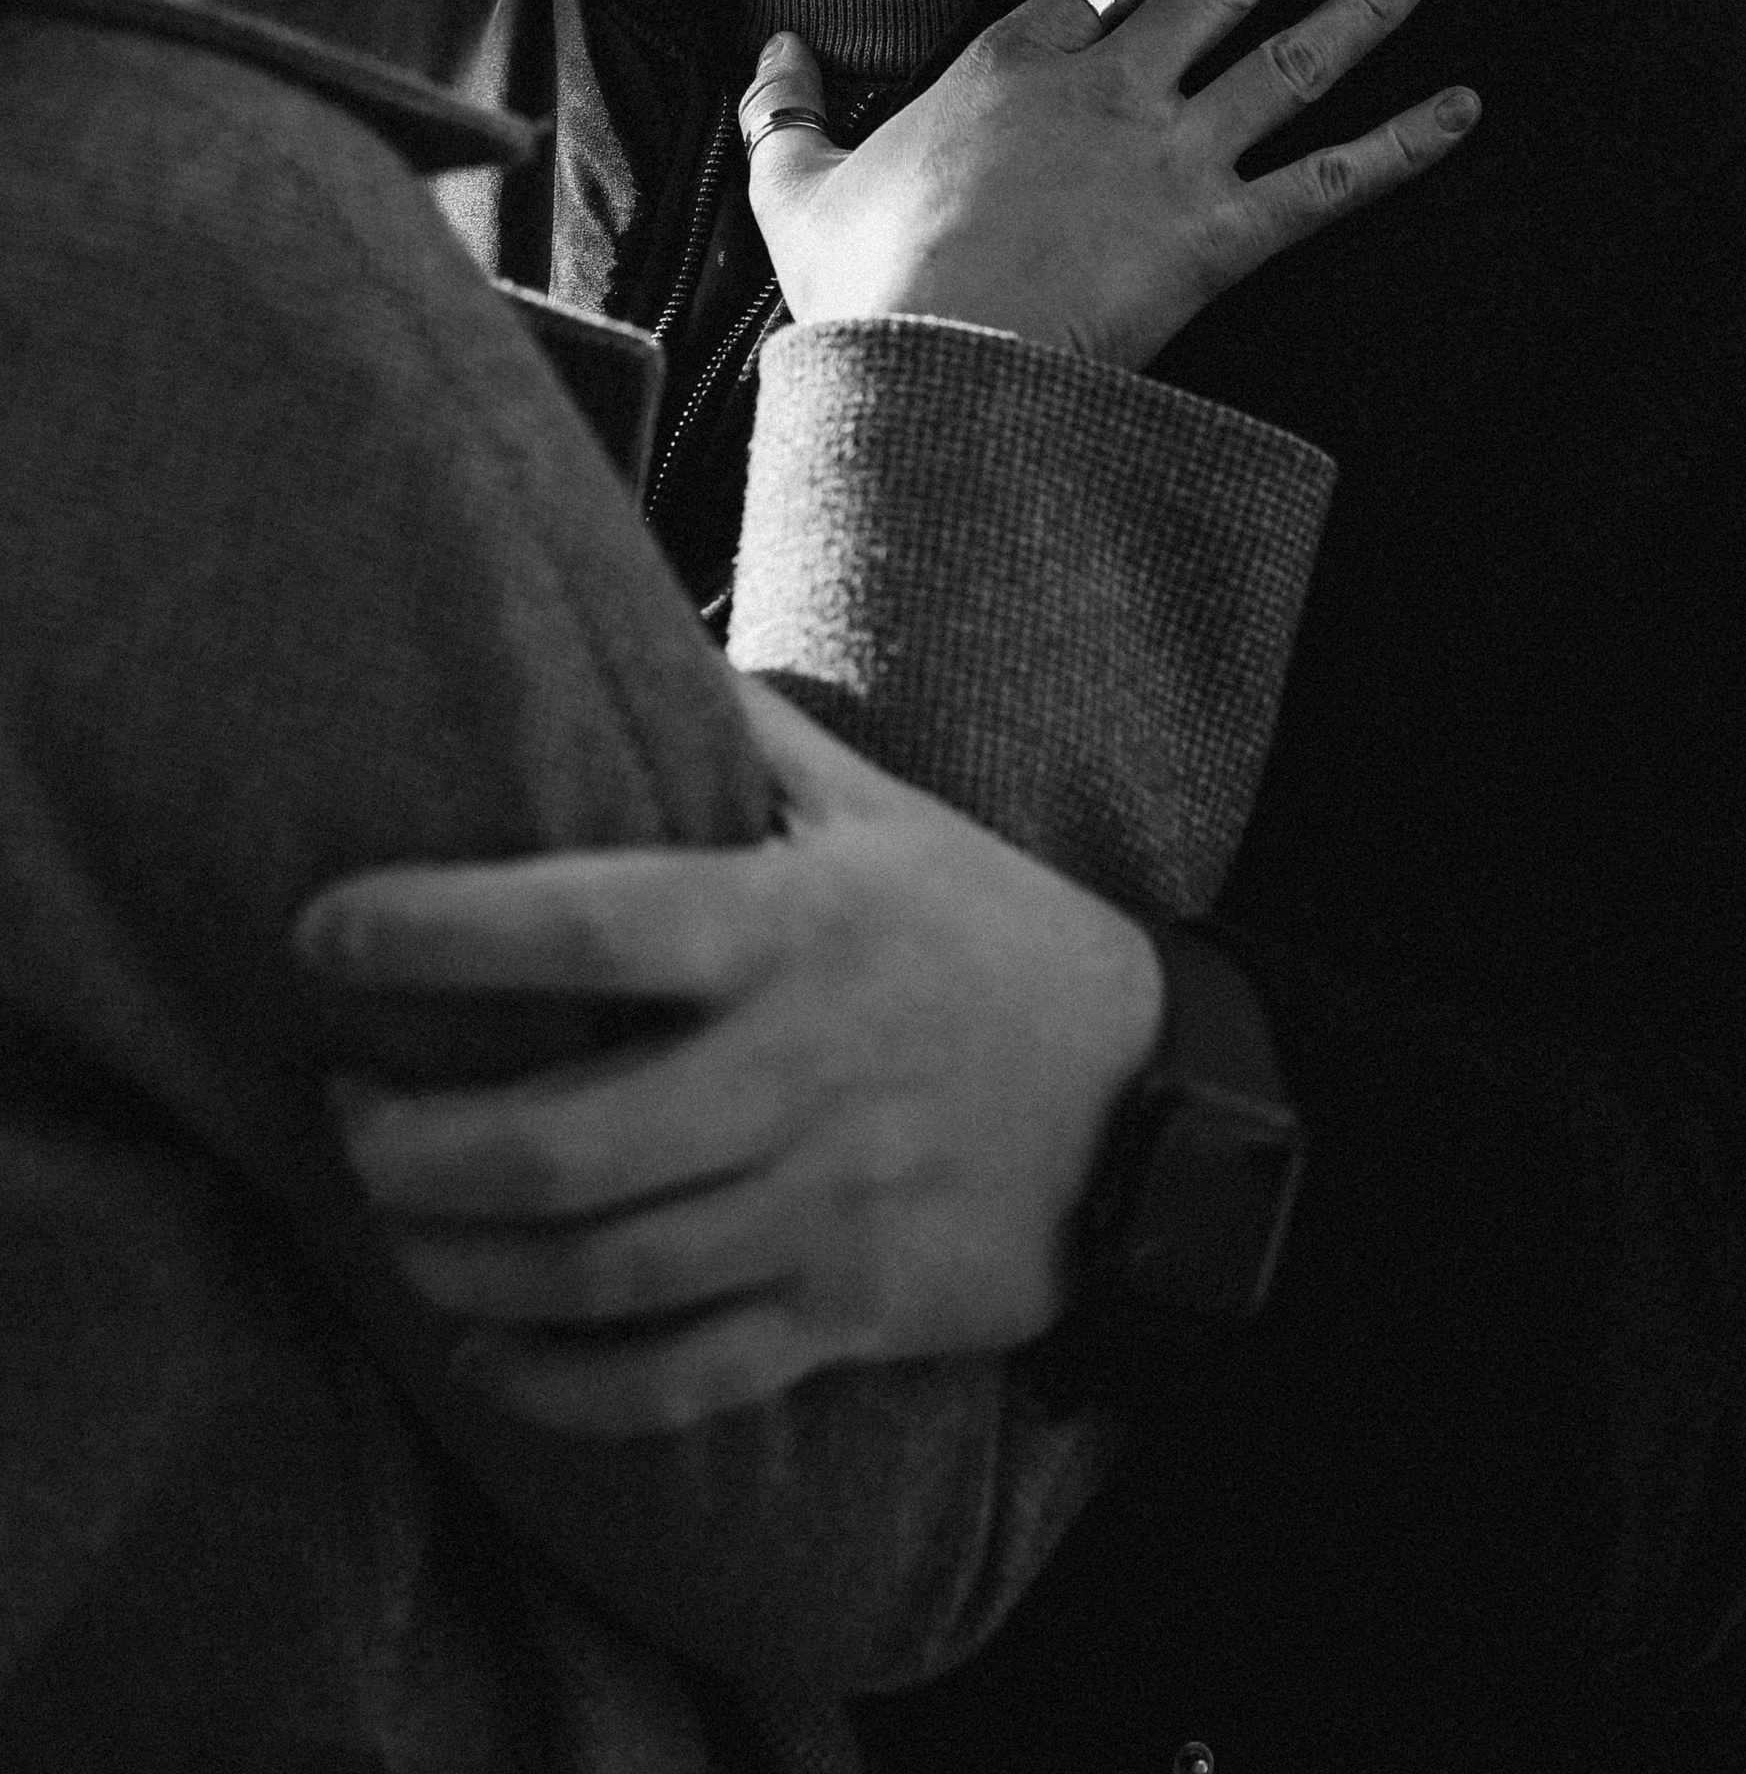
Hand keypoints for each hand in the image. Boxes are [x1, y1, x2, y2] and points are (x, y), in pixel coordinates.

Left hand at [293, 678, 1165, 1436]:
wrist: (1157, 1100)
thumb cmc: (989, 931)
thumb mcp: (884, 809)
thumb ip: (748, 733)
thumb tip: (623, 622)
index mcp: (795, 931)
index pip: (586, 927)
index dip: (436, 934)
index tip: (324, 934)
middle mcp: (799, 1077)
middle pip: (558, 1146)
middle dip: (409, 1145)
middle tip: (345, 1109)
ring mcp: (822, 1211)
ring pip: (596, 1273)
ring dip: (454, 1261)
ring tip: (392, 1217)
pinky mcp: (844, 1315)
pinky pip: (675, 1380)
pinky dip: (560, 1386)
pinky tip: (485, 1351)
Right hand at [740, 0, 1479, 368]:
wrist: (931, 368)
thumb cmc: (865, 288)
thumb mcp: (797, 190)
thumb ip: (786, 115)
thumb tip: (768, 57)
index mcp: (1018, 58)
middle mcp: (1110, 86)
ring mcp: (1171, 157)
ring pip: (1290, 57)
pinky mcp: (1215, 239)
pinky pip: (1329, 185)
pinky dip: (1401, 147)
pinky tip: (1463, 110)